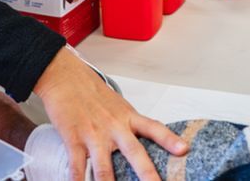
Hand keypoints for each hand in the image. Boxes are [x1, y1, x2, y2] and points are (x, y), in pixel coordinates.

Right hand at [34, 48, 185, 180]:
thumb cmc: (92, 92)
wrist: (65, 77)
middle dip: (147, 174)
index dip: (169, 139)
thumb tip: (146, 141)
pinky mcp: (73, 139)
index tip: (184, 150)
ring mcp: (94, 134)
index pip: (154, 128)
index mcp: (128, 117)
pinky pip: (77, 166)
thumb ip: (131, 125)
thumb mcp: (118, 106)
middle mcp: (114, 126)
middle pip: (134, 152)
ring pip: (104, 167)